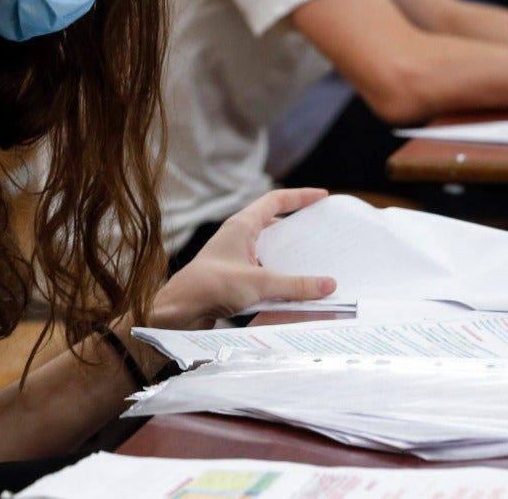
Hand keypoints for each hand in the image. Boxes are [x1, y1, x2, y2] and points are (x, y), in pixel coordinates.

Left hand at [152, 189, 335, 330]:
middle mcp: (238, 237)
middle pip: (274, 224)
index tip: (322, 196)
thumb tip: (328, 285)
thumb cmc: (209, 286)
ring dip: (290, 255)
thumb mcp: (258, 283)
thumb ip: (295, 285)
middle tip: (323, 231)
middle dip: (299, 228)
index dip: (300, 196)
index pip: (275, 200)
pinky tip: (294, 287)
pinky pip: (264, 270)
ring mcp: (236, 257)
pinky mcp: (234, 276)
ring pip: (269, 250)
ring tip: (315, 261)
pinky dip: (280, 275)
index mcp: (241, 226)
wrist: (178, 310)